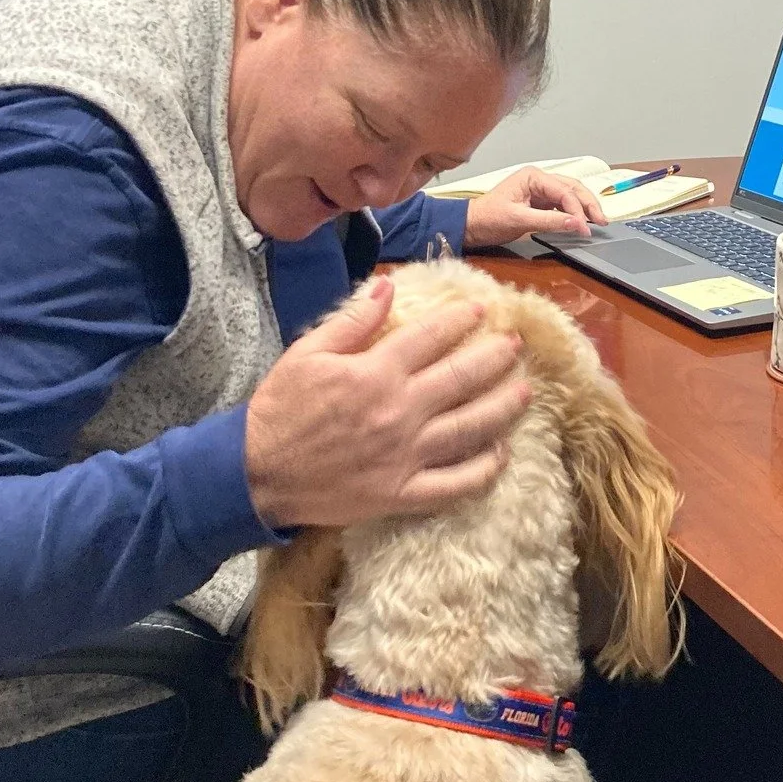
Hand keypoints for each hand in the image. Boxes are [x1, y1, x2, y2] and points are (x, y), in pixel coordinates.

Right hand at [244, 278, 529, 527]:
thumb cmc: (280, 408)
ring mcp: (406, 455)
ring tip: (525, 391)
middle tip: (516, 345)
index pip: (432, 338)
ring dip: (504, 407)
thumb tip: (387, 288)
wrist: (257, 473)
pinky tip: (501, 452)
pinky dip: (485, 469)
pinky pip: (457, 483)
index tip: (482, 309)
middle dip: (496, 358)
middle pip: (463, 379)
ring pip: (471, 428)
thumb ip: (351, 321)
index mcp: (375, 373)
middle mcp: (399, 411)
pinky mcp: (404, 493)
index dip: (461, 320)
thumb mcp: (307, 352)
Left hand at [463, 167, 608, 247]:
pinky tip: (581, 223)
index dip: (577, 210)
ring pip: (570, 196)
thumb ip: (549, 221)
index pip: (564, 191)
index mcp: (533, 177)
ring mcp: (540, 191)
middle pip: (572, 189)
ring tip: (597, 221)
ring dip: (584, 208)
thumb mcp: (519, 220)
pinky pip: (562, 206)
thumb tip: (576, 223)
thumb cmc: (488, 219)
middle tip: (602, 221)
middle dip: (588, 204)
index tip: (584, 227)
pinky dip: (573, 214)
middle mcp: (539, 180)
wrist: (471, 226)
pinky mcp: (539, 203)